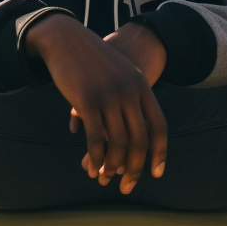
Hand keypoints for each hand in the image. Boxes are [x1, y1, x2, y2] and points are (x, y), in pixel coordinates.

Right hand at [25, 14, 167, 194]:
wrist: (66, 38)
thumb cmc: (93, 60)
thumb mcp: (121, 73)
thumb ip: (132, 96)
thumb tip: (137, 128)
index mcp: (142, 85)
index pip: (159, 126)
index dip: (160, 153)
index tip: (156, 173)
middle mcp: (129, 91)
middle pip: (140, 139)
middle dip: (135, 168)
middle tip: (128, 187)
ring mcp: (108, 95)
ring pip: (117, 142)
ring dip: (113, 166)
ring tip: (105, 178)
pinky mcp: (86, 100)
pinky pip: (95, 138)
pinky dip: (96, 156)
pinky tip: (93, 166)